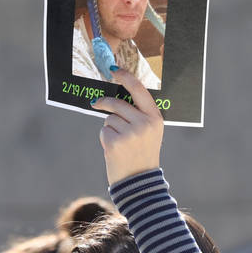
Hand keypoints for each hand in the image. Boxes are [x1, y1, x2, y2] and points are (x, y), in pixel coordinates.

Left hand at [90, 68, 164, 184]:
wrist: (140, 183)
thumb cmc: (143, 153)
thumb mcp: (150, 131)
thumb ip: (139, 113)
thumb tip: (118, 94)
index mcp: (155, 118)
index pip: (139, 89)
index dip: (125, 76)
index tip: (114, 69)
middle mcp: (144, 123)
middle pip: (118, 103)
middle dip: (104, 103)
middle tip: (96, 103)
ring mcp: (130, 133)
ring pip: (109, 118)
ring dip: (110, 127)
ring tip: (120, 142)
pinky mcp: (115, 143)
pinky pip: (104, 130)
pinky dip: (105, 138)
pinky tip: (114, 149)